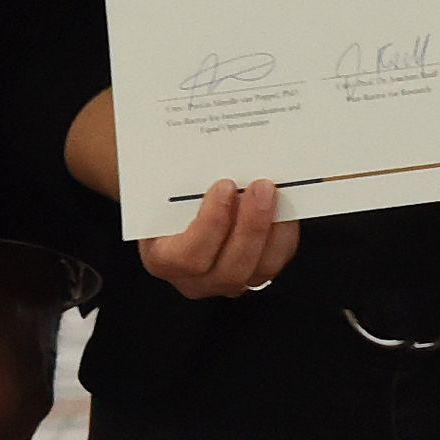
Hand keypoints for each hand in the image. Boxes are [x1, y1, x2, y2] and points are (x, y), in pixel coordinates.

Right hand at [138, 175, 300, 303]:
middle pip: (230, 268)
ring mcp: (227, 281)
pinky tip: (283, 206)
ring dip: (272, 228)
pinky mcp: (254, 274)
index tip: (224, 186)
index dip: (211, 224)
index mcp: (163, 259)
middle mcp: (195, 279)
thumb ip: (176, 186)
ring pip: (259, 269)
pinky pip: (275, 260)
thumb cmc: (164, 203)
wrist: (174, 215)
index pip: (188, 256)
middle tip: (260, 187)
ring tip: (273, 193)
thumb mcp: (155, 194)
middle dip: (251, 225)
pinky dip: (283, 232)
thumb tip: (201, 158)